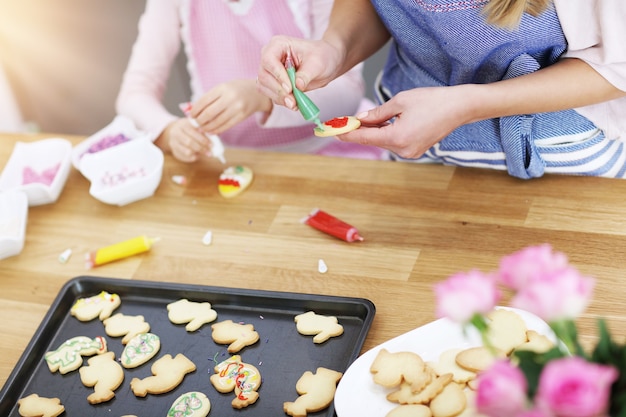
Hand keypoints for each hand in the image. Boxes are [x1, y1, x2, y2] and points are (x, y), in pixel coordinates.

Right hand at [157, 118, 209, 162]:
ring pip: (187, 151)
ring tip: (206, 153)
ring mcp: (173, 143)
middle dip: (201, 148)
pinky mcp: (175, 152)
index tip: (211, 144)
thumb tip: (213, 140)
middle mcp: (176, 134)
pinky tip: (198, 155)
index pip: (193, 132)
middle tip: (210, 152)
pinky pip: (185, 157)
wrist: (176, 131)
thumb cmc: (190, 128)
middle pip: (189, 142)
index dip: (203, 139)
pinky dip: (194, 157)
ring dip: (198, 153)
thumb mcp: (195, 126)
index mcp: (182, 125)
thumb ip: (203, 131)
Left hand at [190, 79, 271, 133]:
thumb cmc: (235, 90)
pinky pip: (226, 126)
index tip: (191, 115)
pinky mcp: (241, 116)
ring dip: (207, 127)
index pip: (204, 101)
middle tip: (196, 123)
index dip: (195, 110)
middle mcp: (230, 97)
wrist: (257, 92)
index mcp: (222, 88)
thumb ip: (209, 98)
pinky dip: (216, 130)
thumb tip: (192, 110)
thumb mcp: (222, 88)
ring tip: (202, 128)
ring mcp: (237, 108)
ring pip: (217, 121)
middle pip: (209, 113)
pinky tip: (211, 131)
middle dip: (200, 120)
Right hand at [257, 35, 343, 109]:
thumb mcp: (317, 64)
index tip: (290, 87)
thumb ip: (306, 75)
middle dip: (279, 90)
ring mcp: (270, 70)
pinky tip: (294, 103)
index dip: (278, 75)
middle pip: (264, 76)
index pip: (269, 60)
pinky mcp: (273, 83)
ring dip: (279, 98)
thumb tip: (297, 85)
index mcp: (278, 45)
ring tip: (294, 104)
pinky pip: (271, 94)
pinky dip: (281, 101)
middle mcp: (270, 57)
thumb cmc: (321, 56)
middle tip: (293, 101)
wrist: (326, 63)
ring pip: (264, 87)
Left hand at [340, 85, 473, 157]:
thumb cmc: (432, 101)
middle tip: (343, 122)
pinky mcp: (416, 150)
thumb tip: (361, 118)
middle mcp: (403, 150)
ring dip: (374, 131)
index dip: (347, 133)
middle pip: (374, 140)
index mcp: (397, 137)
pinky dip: (387, 133)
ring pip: (384, 141)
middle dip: (360, 130)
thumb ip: (377, 112)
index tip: (333, 131)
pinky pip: (395, 142)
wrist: (460, 107)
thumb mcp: (400, 101)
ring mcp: (410, 152)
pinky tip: (382, 124)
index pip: (365, 137)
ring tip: (364, 119)